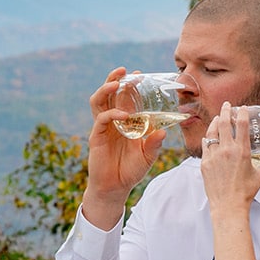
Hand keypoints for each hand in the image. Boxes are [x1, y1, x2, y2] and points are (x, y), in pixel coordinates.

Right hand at [79, 68, 167, 228]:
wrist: (115, 187)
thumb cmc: (131, 170)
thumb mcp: (148, 156)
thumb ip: (154, 143)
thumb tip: (163, 131)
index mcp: (125, 120)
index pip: (125, 97)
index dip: (130, 84)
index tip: (140, 74)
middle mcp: (113, 120)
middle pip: (110, 93)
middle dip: (116, 79)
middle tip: (126, 71)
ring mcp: (103, 127)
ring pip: (99, 100)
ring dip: (107, 89)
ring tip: (117, 83)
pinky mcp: (97, 136)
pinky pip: (101, 119)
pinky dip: (112, 113)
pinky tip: (124, 115)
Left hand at [198, 102, 259, 212]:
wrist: (229, 205)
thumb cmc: (246, 192)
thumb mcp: (258, 174)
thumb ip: (254, 163)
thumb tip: (251, 161)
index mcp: (242, 151)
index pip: (242, 125)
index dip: (242, 113)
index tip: (242, 108)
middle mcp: (227, 150)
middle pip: (225, 123)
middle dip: (225, 111)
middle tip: (226, 105)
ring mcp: (214, 156)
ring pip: (212, 133)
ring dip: (215, 123)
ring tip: (217, 118)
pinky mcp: (205, 163)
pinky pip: (205, 146)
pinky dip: (208, 139)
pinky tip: (209, 137)